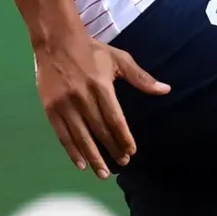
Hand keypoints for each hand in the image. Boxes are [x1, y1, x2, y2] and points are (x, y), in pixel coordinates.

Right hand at [34, 32, 167, 177]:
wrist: (56, 42)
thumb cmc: (92, 51)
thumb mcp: (120, 60)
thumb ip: (141, 78)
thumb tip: (165, 90)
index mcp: (101, 87)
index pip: (115, 119)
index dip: (123, 137)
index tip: (131, 151)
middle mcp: (82, 98)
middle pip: (99, 130)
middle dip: (111, 149)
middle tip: (122, 164)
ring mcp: (64, 105)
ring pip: (80, 136)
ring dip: (92, 156)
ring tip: (102, 173)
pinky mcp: (50, 108)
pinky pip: (62, 134)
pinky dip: (71, 150)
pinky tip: (81, 163)